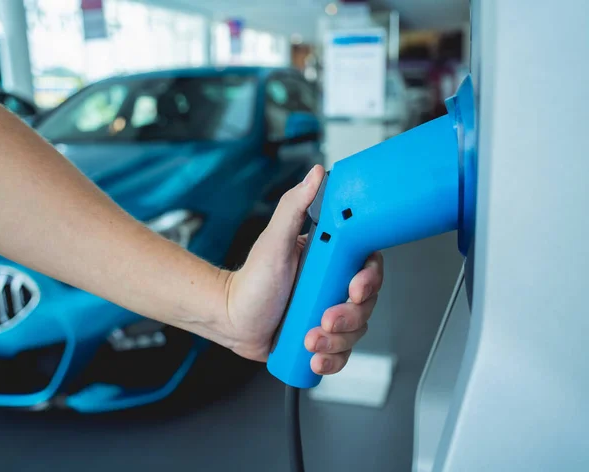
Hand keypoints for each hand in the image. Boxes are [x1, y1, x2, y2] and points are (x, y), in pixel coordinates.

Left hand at [224, 165, 383, 374]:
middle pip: (367, 303)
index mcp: (331, 260)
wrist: (232, 318)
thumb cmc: (252, 280)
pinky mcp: (323, 338)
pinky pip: (342, 353)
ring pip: (357, 331)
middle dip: (348, 317)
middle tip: (324, 318)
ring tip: (309, 339)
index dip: (368, 280)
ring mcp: (330, 313)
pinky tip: (314, 357)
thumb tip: (315, 175)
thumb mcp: (274, 241)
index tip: (353, 288)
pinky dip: (332, 359)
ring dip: (337, 341)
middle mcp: (334, 286)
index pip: (367, 266)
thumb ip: (295, 206)